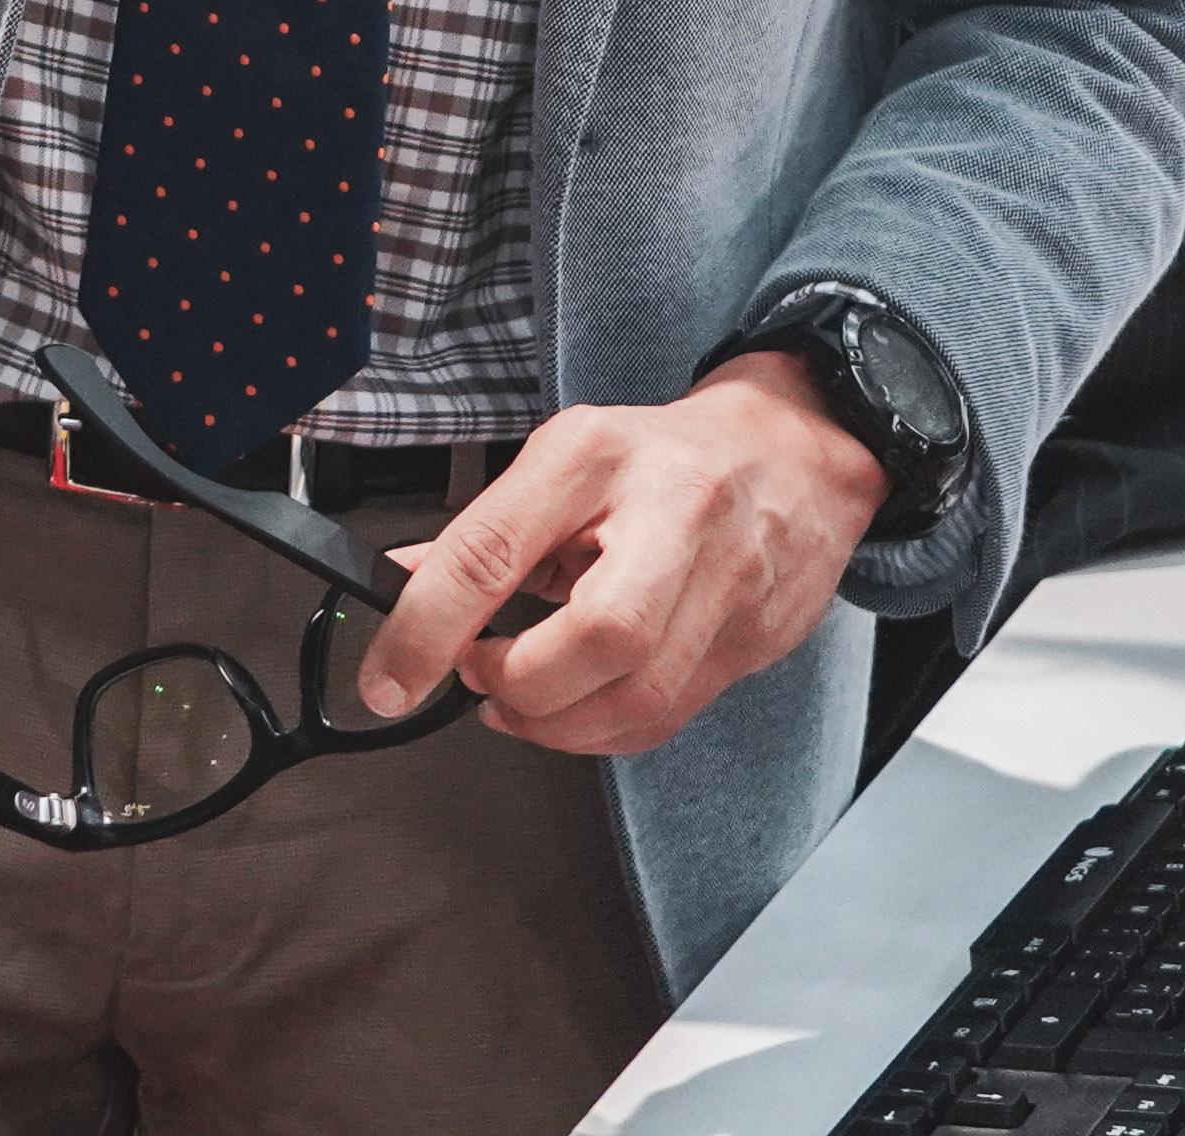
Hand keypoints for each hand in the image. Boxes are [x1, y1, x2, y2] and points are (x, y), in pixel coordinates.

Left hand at [348, 356, 885, 756]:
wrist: (794, 453)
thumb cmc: (660, 457)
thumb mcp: (561, 458)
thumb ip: (486, 530)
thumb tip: (405, 585)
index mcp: (597, 458)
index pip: (495, 550)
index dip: (429, 626)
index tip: (389, 677)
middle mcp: (673, 521)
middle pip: (597, 639)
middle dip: (518, 686)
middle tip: (476, 677)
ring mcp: (728, 587)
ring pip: (641, 699)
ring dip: (556, 725)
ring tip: (515, 702)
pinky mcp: (755, 644)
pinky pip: (670, 717)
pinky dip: (604, 731)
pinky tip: (574, 710)